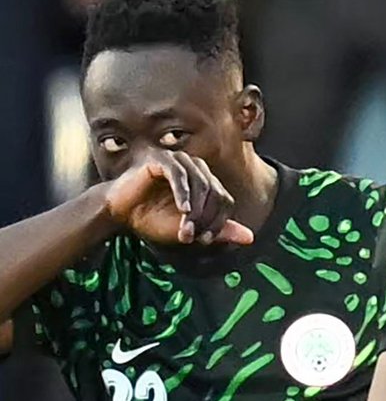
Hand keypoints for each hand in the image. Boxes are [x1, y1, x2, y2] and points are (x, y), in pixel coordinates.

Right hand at [102, 152, 253, 246]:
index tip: (205, 240)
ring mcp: (180, 161)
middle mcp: (197, 169)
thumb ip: (219, 231)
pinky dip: (183, 193)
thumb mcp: (190, 230)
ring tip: (185, 230)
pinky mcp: (162, 159)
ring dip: (195, 211)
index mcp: (207, 183)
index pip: (225, 201)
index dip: (219, 222)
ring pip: (201, 185)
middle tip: (194, 238)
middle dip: (206, 219)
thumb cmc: (152, 220)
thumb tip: (251, 238)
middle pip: (216, 193)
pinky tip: (182, 210)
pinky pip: (179, 175)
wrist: (119, 213)